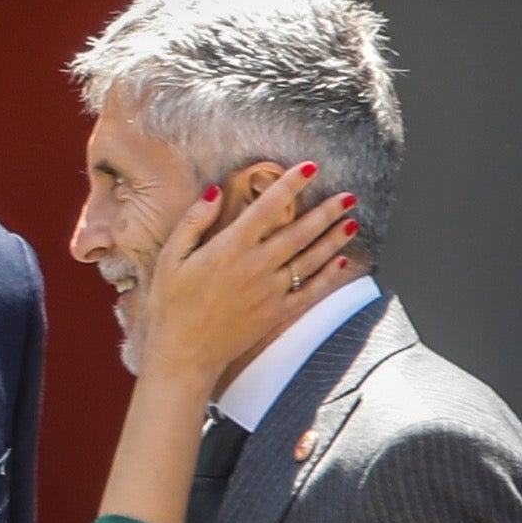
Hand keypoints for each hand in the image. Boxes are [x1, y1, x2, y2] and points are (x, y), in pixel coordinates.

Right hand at [139, 163, 356, 390]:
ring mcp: (271, 291)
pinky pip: (311, 292)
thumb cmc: (171, 306)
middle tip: (348, 195)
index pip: (268, 207)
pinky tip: (343, 262)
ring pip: (311, 259)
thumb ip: (194, 222)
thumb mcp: (170, 258)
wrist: (183, 354)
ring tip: (351, 221)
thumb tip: (215, 192)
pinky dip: (330, 276)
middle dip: (327, 211)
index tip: (309, 167)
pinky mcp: (277, 314)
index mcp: (230, 247)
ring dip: (334, 239)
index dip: (291, 184)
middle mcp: (257, 265)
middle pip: (300, 231)